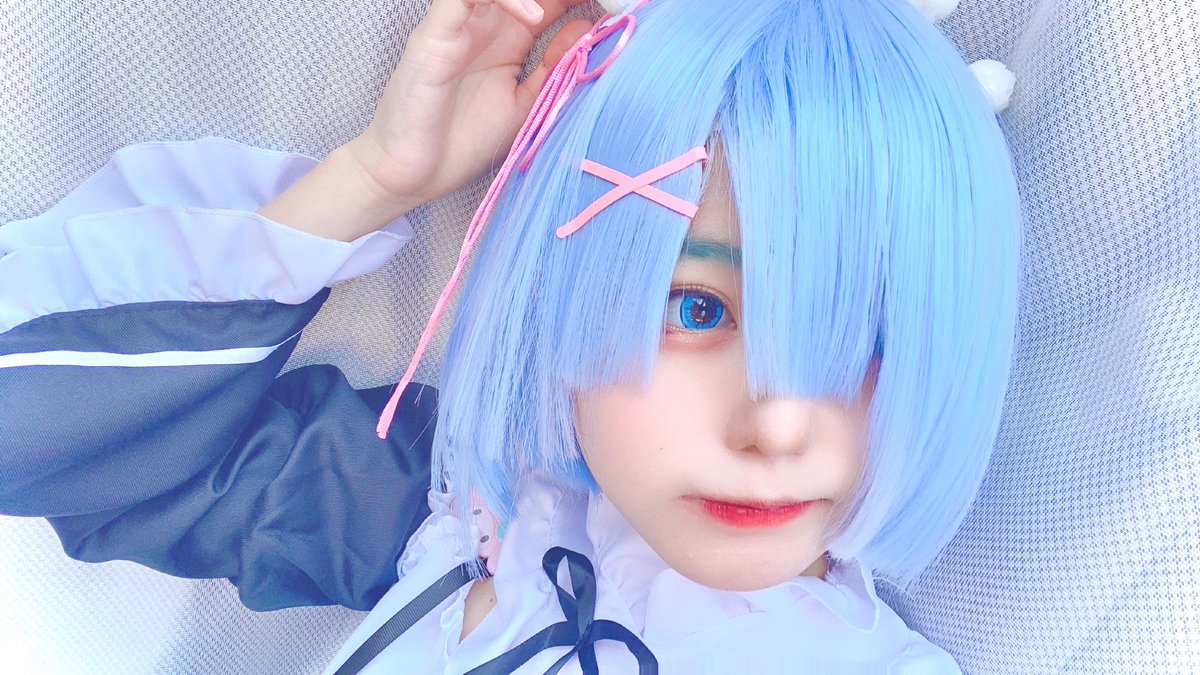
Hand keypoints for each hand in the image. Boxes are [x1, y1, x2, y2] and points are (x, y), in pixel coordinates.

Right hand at [348, 0, 592, 212]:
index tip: (615, 3)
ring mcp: (458, 24)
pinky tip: (534, 16)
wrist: (409, 174)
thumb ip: (555, 66)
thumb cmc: (460, 142)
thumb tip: (588, 26)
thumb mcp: (526, 103)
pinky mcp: (434, 33)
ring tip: (571, 1)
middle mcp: (484, 22)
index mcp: (507, 36)